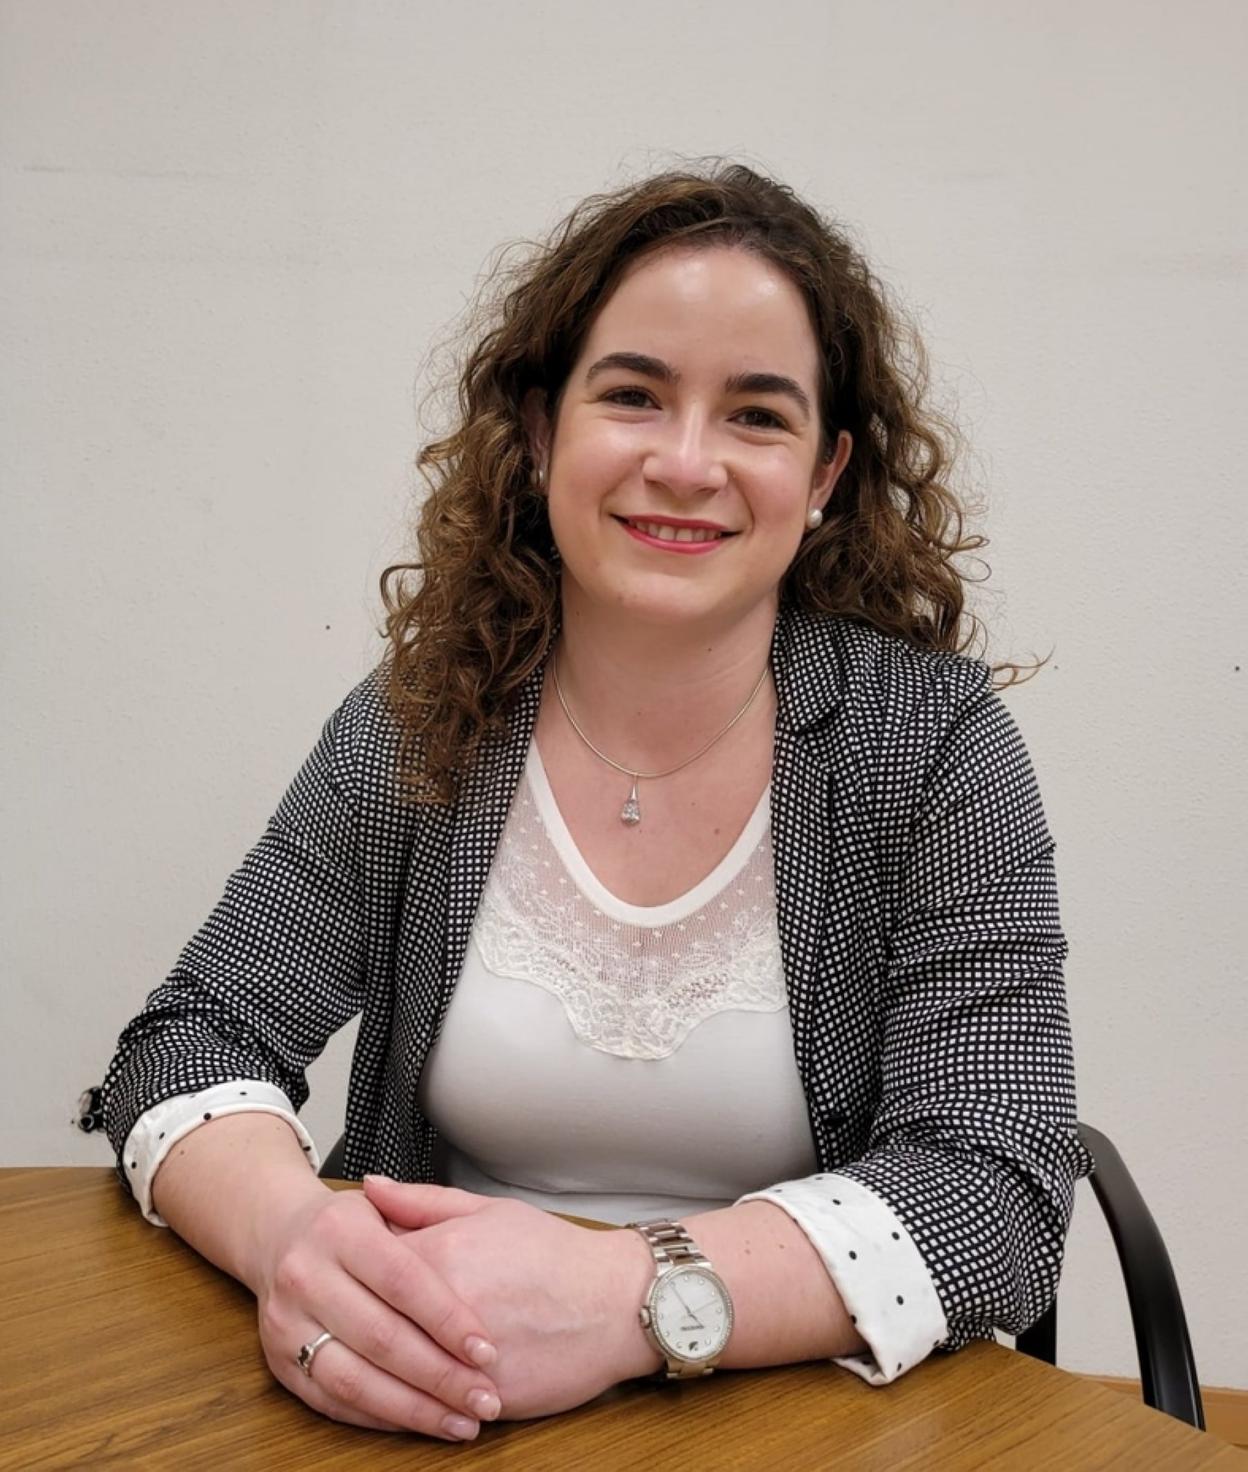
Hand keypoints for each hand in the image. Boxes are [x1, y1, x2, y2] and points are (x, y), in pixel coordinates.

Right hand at [253, 1183, 505, 1439]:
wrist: (279, 1239)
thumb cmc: (351, 1225)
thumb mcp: (387, 1202)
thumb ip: (427, 1208)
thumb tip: (468, 1233)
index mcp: (338, 1229)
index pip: (402, 1281)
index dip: (447, 1320)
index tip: (488, 1352)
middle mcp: (305, 1275)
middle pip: (381, 1338)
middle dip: (440, 1376)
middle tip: (486, 1399)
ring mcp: (286, 1325)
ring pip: (355, 1381)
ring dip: (415, 1409)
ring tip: (462, 1422)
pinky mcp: (279, 1366)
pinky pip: (335, 1402)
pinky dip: (382, 1418)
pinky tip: (421, 1421)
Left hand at [363, 1176, 660, 1419]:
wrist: (615, 1304)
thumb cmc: (554, 1255)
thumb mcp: (488, 1211)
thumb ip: (421, 1202)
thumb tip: (371, 1189)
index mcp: (441, 1255)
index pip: (365, 1269)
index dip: (349, 1274)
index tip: (343, 1276)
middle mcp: (445, 1310)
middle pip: (370, 1327)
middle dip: (349, 1330)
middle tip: (340, 1327)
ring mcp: (462, 1360)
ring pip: (393, 1377)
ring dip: (373, 1376)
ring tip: (362, 1369)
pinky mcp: (483, 1399)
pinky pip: (428, 1410)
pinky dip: (410, 1408)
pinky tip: (400, 1401)